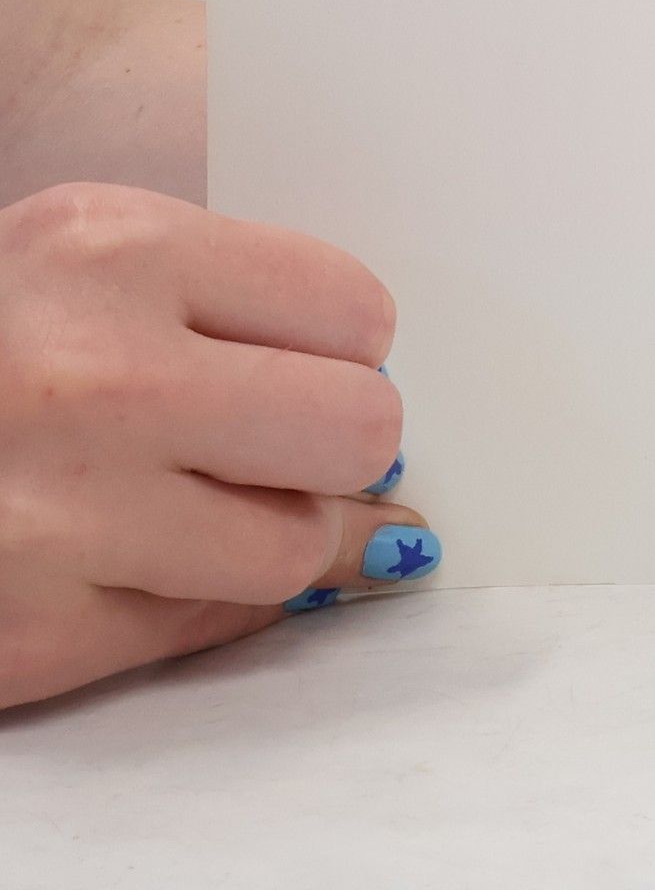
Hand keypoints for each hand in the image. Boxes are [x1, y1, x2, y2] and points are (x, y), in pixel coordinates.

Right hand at [0, 182, 437, 711]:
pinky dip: (200, 594)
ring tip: (196, 495)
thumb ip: (221, 304)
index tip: (307, 353)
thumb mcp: (74, 263)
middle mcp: (91, 380)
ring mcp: (57, 519)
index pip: (355, 310)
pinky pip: (211, 624)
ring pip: (299, 545)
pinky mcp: (30, 638)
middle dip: (338, 439)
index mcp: (107, 251)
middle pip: (359, 428)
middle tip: (281, 436)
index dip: (346, 343)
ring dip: (274, 527)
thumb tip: (384, 388)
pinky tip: (141, 552)